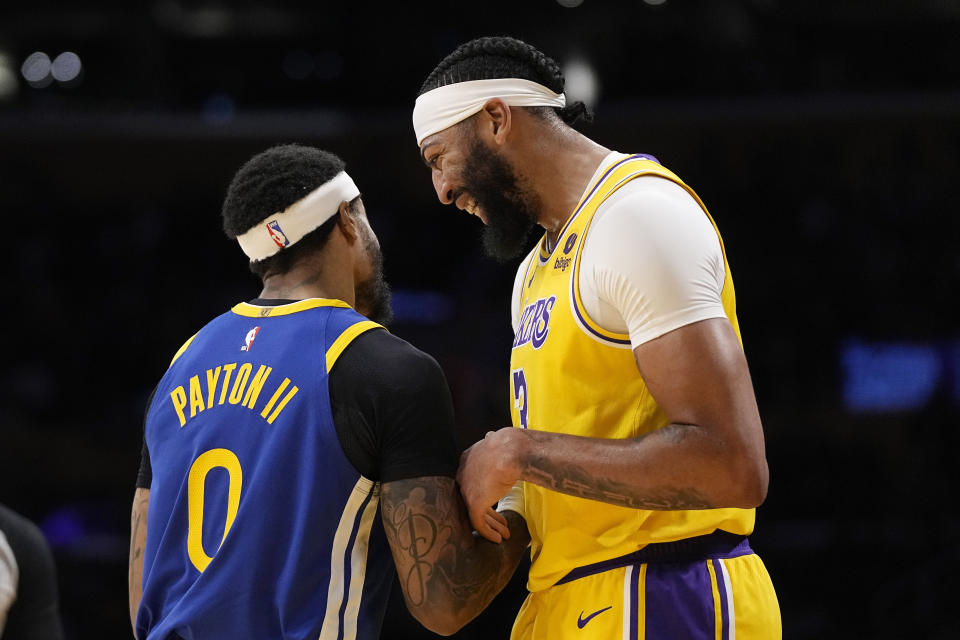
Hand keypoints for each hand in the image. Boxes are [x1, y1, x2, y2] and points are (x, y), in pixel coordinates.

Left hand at [456, 428, 521, 542]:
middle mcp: (462, 476)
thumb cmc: (509, 444)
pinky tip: (498, 538)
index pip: (471, 481)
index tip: (494, 501)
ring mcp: (467, 490)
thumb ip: (490, 442)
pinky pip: (479, 523)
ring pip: (476, 513)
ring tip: (503, 534)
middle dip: (488, 512)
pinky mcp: (474, 504)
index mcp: (466, 460)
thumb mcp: (495, 439)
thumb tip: (489, 435)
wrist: (511, 451)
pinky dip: (489, 532)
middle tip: (499, 522)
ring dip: (492, 525)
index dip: (484, 492)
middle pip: (473, 498)